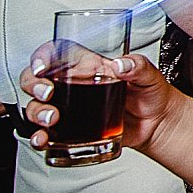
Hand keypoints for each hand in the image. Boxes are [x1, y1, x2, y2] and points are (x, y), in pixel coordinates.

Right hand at [18, 41, 176, 150]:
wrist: (158, 125)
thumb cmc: (151, 94)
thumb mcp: (150, 75)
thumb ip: (138, 66)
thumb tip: (122, 64)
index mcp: (88, 66)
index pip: (56, 53)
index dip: (42, 56)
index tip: (42, 67)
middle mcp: (73, 86)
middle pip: (37, 79)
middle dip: (34, 85)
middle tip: (48, 94)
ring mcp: (69, 109)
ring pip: (36, 106)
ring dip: (36, 112)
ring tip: (52, 119)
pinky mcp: (71, 131)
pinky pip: (46, 133)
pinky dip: (38, 137)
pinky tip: (43, 139)